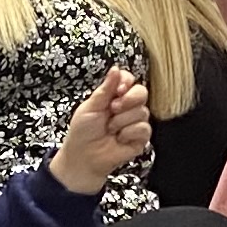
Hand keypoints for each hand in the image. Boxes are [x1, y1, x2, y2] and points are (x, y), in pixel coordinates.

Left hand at [51, 66, 151, 195]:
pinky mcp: (140, 138)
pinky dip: (128, 133)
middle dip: (127, 100)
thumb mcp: (91, 106)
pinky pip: (143, 128)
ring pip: (142, 111)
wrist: (84, 157)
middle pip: (141, 92)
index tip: (118, 89)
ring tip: (110, 130)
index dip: (126, 82)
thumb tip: (116, 69)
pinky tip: (119, 138)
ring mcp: (135, 122)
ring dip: (122, 121)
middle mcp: (127, 107)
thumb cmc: (83, 132)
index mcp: (114, 96)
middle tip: (112, 109)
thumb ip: (106, 88)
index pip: (128, 80)